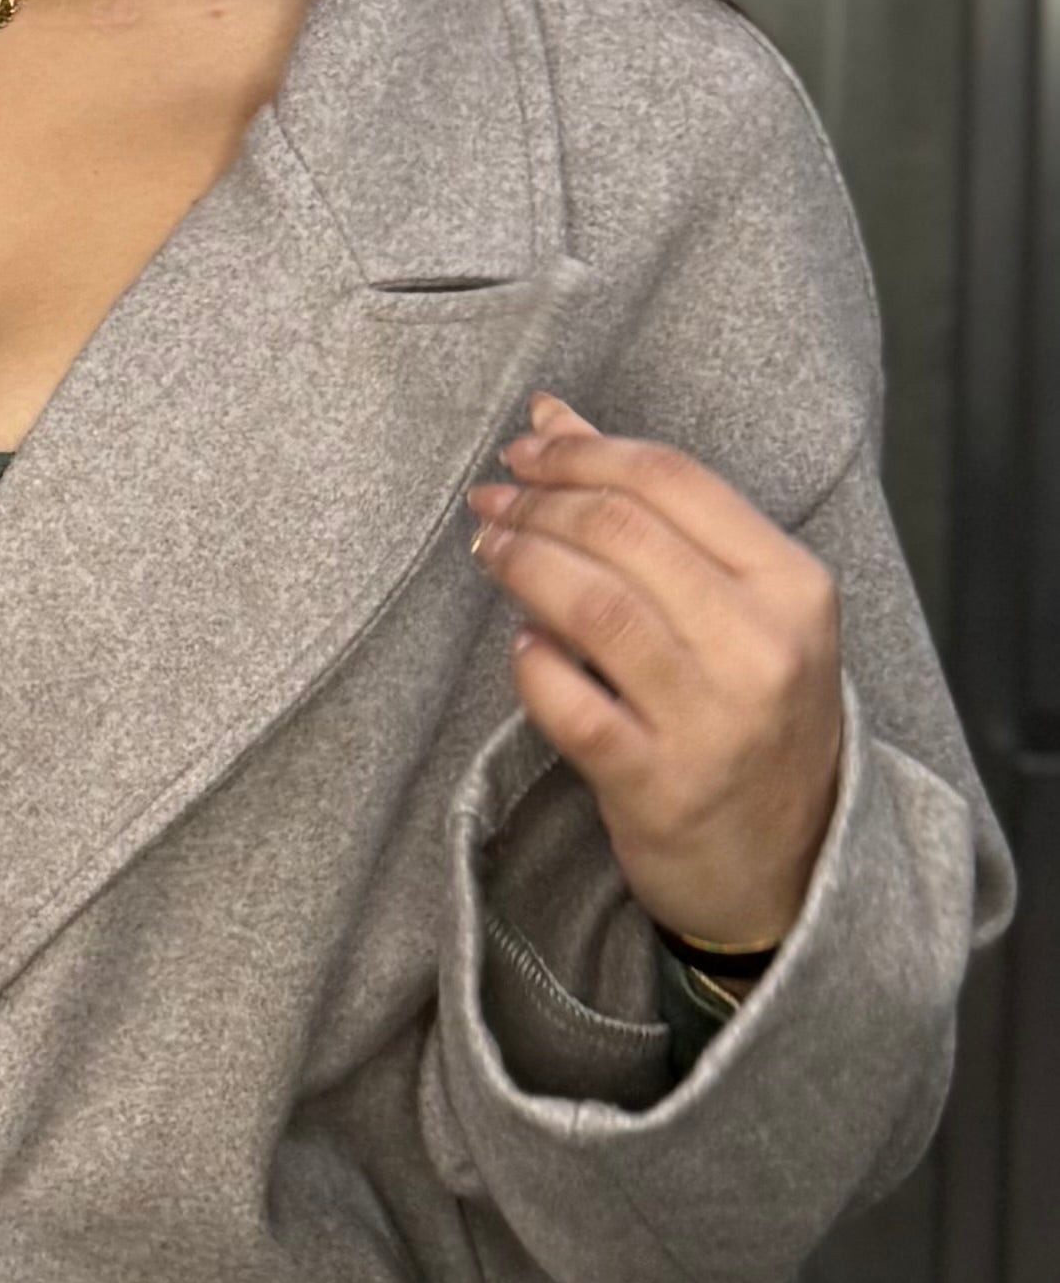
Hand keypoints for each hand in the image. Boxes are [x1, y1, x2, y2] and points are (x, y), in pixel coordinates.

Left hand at [464, 395, 842, 954]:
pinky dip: (530, 664)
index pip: (673, 479)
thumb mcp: (740, 608)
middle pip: (624, 533)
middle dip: (539, 504)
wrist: (793, 866)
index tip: (525, 451)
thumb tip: (553, 416)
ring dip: (522, 565)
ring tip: (489, 552)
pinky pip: (569, 704)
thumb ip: (655, 513)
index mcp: (791, 585)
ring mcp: (713, 719)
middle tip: (491, 503)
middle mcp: (761, 645)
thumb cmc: (753, 715)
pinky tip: (519, 646)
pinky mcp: (658, 785)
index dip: (582, 452)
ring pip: (592, 607)